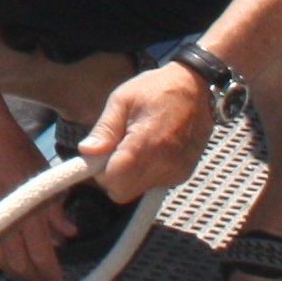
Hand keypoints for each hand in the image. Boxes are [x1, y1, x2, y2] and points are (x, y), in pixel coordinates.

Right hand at [0, 102, 65, 280]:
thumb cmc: (17, 149)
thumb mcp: (45, 176)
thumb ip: (56, 210)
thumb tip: (69, 235)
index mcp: (27, 210)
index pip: (40, 254)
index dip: (50, 272)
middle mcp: (5, 220)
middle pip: (19, 264)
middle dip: (35, 276)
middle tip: (46, 278)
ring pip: (0, 260)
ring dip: (15, 270)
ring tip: (28, 270)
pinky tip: (7, 256)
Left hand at [77, 61, 218, 204]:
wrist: (195, 87)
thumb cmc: (155, 89)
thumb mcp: (122, 100)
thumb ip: (104, 129)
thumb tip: (86, 152)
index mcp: (145, 144)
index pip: (113, 182)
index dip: (100, 172)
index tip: (100, 155)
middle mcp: (164, 164)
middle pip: (124, 192)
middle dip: (113, 176)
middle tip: (116, 149)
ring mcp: (177, 172)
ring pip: (139, 191)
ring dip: (130, 176)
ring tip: (136, 145)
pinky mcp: (184, 174)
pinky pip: (155, 185)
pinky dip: (147, 174)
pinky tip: (151, 150)